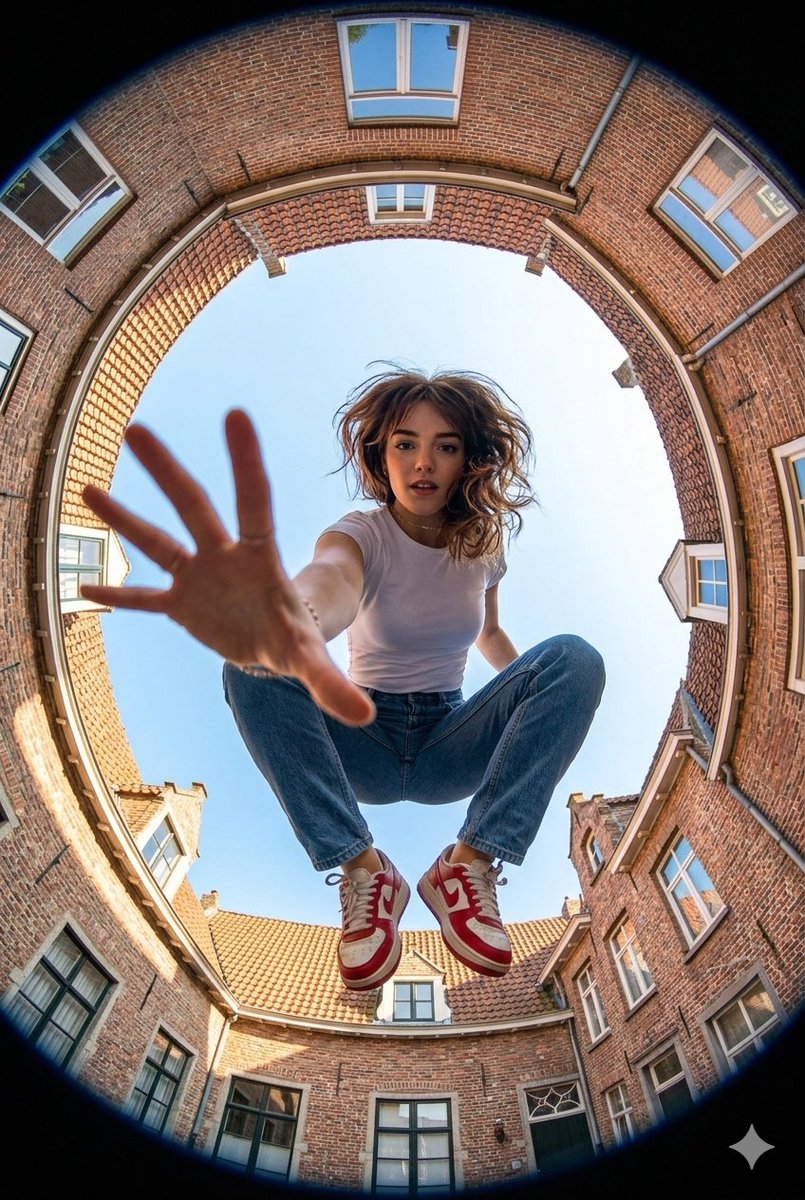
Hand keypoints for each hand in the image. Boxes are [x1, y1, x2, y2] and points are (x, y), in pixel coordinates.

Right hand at [80, 409, 375, 726]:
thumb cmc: (292, 637)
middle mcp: (224, 556)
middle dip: (167, 472)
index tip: (236, 416)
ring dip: (125, 519)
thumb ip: (331, 683)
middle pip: (195, 507)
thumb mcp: (310, 660)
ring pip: (158, 541)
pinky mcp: (179, 604)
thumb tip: (364, 716)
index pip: (255, 503)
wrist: (272, 645)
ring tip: (87, 490)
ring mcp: (198, 576)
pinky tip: (84, 587)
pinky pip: (144, 598)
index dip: (246, 463)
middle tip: (136, 430)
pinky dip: (118, 597)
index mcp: (260, 558)